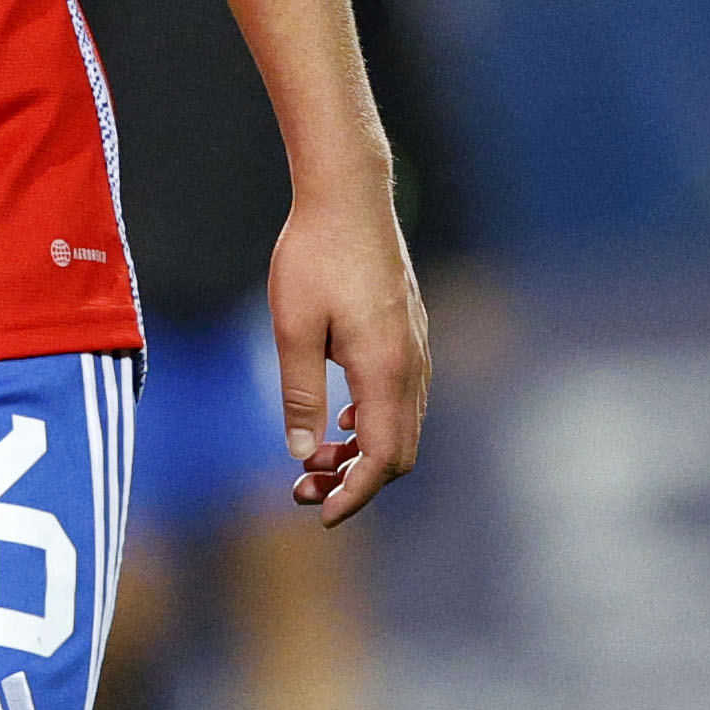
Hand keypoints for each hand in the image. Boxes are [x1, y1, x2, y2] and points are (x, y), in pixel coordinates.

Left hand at [270, 187, 428, 525]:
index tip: (319, 514)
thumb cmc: (314, 256)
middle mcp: (413, 366)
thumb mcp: (293, 328)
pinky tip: (338, 421)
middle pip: (397, 452)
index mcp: (386, 371)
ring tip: (312, 461)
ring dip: (360, 453)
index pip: (381, 460)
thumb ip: (300, 394)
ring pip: (400, 425)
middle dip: (353, 482)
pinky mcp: (409, 333)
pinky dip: (371, 422)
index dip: (353, 496)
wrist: (349, 195)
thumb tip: (301, 454)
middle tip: (301, 490)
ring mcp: (417, 348)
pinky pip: (401, 398)